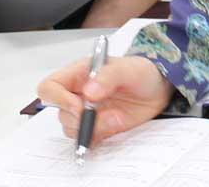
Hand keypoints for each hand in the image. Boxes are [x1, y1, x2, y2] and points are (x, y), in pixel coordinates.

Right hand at [37, 54, 175, 144]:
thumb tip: (88, 92)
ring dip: (91, 128)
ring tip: (115, 118)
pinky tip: (114, 126)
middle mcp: (78, 95)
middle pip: (60, 113)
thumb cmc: (142, 72)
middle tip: (99, 115)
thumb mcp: (128, 69)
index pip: (50, 87)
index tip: (78, 106)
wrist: (158, 89)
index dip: (58, 99)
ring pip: (71, 129)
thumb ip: (108, 76)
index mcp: (78, 75)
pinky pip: (86, 139)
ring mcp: (87, 113)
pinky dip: (96, 138)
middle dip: (78, 118)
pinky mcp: (98, 128)